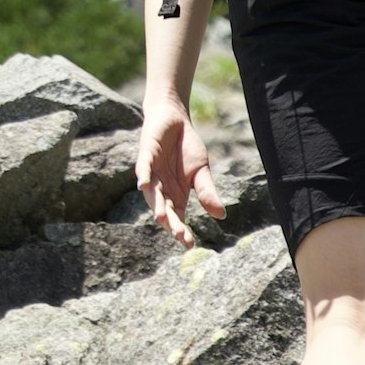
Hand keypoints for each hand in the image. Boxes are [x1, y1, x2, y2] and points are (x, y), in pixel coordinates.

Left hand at [139, 100, 222, 245]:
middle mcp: (161, 188)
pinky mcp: (146, 155)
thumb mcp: (201, 171)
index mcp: (175, 195)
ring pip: (152, 192)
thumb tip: (221, 215)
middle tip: (177, 235)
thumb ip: (207, 192)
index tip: (189, 244)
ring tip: (161, 218)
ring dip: (155, 204)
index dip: (182, 230)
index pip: (177, 217)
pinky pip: (143, 168)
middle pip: (164, 209)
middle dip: (170, 222)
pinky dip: (143, 176)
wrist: (175, 119)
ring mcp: (152, 172)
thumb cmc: (187, 148)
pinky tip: (144, 185)